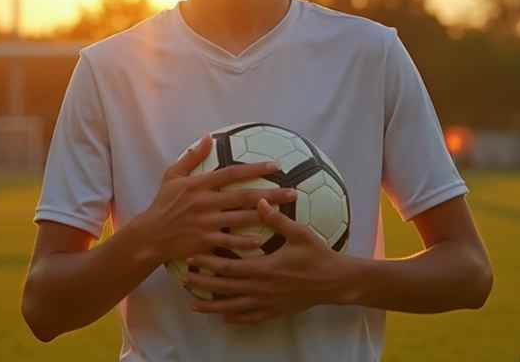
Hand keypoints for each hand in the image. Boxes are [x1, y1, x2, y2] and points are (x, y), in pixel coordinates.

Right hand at [133, 135, 298, 265]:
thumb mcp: (172, 175)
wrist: (150, 235)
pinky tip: (262, 241)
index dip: (254, 168)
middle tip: (293, 193)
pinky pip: (229, 241)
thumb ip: (192, 157)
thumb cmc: (163, 204)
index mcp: (199, 184)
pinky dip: (245, 241)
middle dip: (271, 194)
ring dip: (265, 216)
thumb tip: (208, 137)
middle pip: (244, 196)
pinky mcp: (204, 242)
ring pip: (241, 219)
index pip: (232, 172)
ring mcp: (206, 223)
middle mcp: (205, 202)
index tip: (275, 166)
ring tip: (286, 214)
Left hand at [180, 198, 354, 325]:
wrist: (335, 282)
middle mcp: (261, 288)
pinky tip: (224, 318)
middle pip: (224, 289)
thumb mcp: (299, 233)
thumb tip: (259, 200)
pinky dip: (235, 319)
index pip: (228, 267)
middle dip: (202, 284)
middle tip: (183, 279)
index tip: (192, 258)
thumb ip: (276, 219)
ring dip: (212, 307)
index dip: (208, 263)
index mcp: (264, 268)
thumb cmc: (317, 255)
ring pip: (233, 308)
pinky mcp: (275, 311)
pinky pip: (250, 318)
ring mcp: (267, 303)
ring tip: (193, 305)